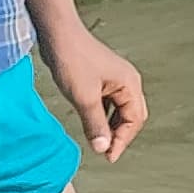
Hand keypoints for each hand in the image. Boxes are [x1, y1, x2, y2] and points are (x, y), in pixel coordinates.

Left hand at [44, 20, 149, 159]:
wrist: (59, 35)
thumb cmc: (73, 60)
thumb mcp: (84, 98)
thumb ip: (95, 125)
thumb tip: (103, 149)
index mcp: (130, 84)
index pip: (134, 120)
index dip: (122, 141)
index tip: (108, 158)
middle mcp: (128, 81)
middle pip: (132, 116)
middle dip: (121, 135)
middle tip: (106, 153)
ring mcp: (115, 79)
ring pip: (120, 110)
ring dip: (112, 126)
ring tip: (98, 141)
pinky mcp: (102, 78)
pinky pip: (109, 102)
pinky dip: (103, 116)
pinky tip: (91, 123)